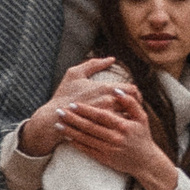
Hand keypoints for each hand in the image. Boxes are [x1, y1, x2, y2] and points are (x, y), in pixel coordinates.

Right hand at [19, 56, 136, 158]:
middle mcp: (109, 102)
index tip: (132, 98)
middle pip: (134, 104)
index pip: (132, 90)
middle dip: (136, 106)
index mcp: (105, 88)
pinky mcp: (103, 130)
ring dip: (131, 118)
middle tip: (133, 109)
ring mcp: (107, 117)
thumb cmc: (64, 95)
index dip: (135, 94)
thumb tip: (111, 59)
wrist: (54, 117)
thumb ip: (94, 64)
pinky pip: (119, 129)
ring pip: (129, 118)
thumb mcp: (75, 73)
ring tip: (129, 118)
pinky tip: (120, 128)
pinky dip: (122, 127)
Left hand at [60, 82, 176, 189]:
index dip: (86, 110)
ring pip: (86, 139)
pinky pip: (88, 150)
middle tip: (59, 111)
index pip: (101, 116)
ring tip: (58, 124)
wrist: (145, 162)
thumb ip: (130, 103)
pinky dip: (76, 144)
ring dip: (71, 131)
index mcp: (123, 126)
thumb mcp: (142, 118)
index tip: (73, 104)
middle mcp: (115, 138)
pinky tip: (67, 138)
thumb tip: (117, 91)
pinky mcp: (104, 159)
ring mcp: (108, 149)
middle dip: (73, 119)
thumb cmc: (142, 136)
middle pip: (90, 127)